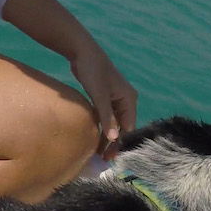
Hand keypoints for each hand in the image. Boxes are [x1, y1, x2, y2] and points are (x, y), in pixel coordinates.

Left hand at [68, 43, 135, 158]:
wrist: (82, 52)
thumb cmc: (93, 72)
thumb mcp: (99, 96)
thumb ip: (107, 116)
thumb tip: (114, 138)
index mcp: (128, 99)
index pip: (128, 127)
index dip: (119, 143)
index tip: (108, 157)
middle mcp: (125, 100)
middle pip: (121, 126)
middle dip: (113, 142)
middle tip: (101, 159)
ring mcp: (115, 99)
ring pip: (113, 123)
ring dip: (106, 136)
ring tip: (96, 152)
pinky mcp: (104, 97)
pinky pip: (105, 116)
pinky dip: (101, 126)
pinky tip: (93, 136)